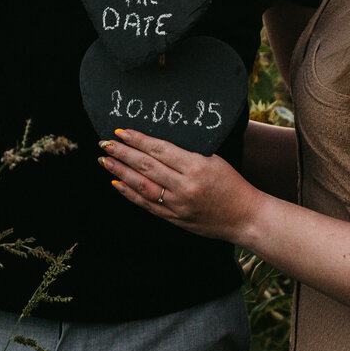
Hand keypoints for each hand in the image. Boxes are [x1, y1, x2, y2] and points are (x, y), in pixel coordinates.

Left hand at [100, 129, 260, 242]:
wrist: (244, 217)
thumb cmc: (232, 184)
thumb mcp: (214, 159)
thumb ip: (186, 155)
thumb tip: (155, 146)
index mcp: (196, 167)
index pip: (159, 150)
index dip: (138, 140)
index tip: (121, 131)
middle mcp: (184, 187)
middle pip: (146, 167)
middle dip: (123, 153)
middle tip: (105, 143)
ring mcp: (177, 205)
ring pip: (142, 186)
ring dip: (120, 171)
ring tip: (105, 160)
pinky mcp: (174, 219)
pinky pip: (146, 205)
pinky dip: (129, 193)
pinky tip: (117, 183)